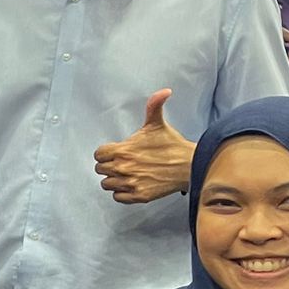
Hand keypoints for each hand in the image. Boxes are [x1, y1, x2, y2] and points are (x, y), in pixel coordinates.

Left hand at [93, 89, 194, 204]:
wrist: (190, 165)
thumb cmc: (172, 145)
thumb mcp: (158, 124)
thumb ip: (154, 106)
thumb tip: (164, 91)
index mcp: (123, 150)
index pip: (98, 154)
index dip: (105, 153)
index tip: (115, 152)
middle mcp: (123, 168)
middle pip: (100, 169)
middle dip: (109, 165)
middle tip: (123, 163)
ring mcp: (130, 183)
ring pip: (107, 184)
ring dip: (114, 179)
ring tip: (127, 174)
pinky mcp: (139, 196)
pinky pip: (118, 197)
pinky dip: (122, 192)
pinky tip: (132, 184)